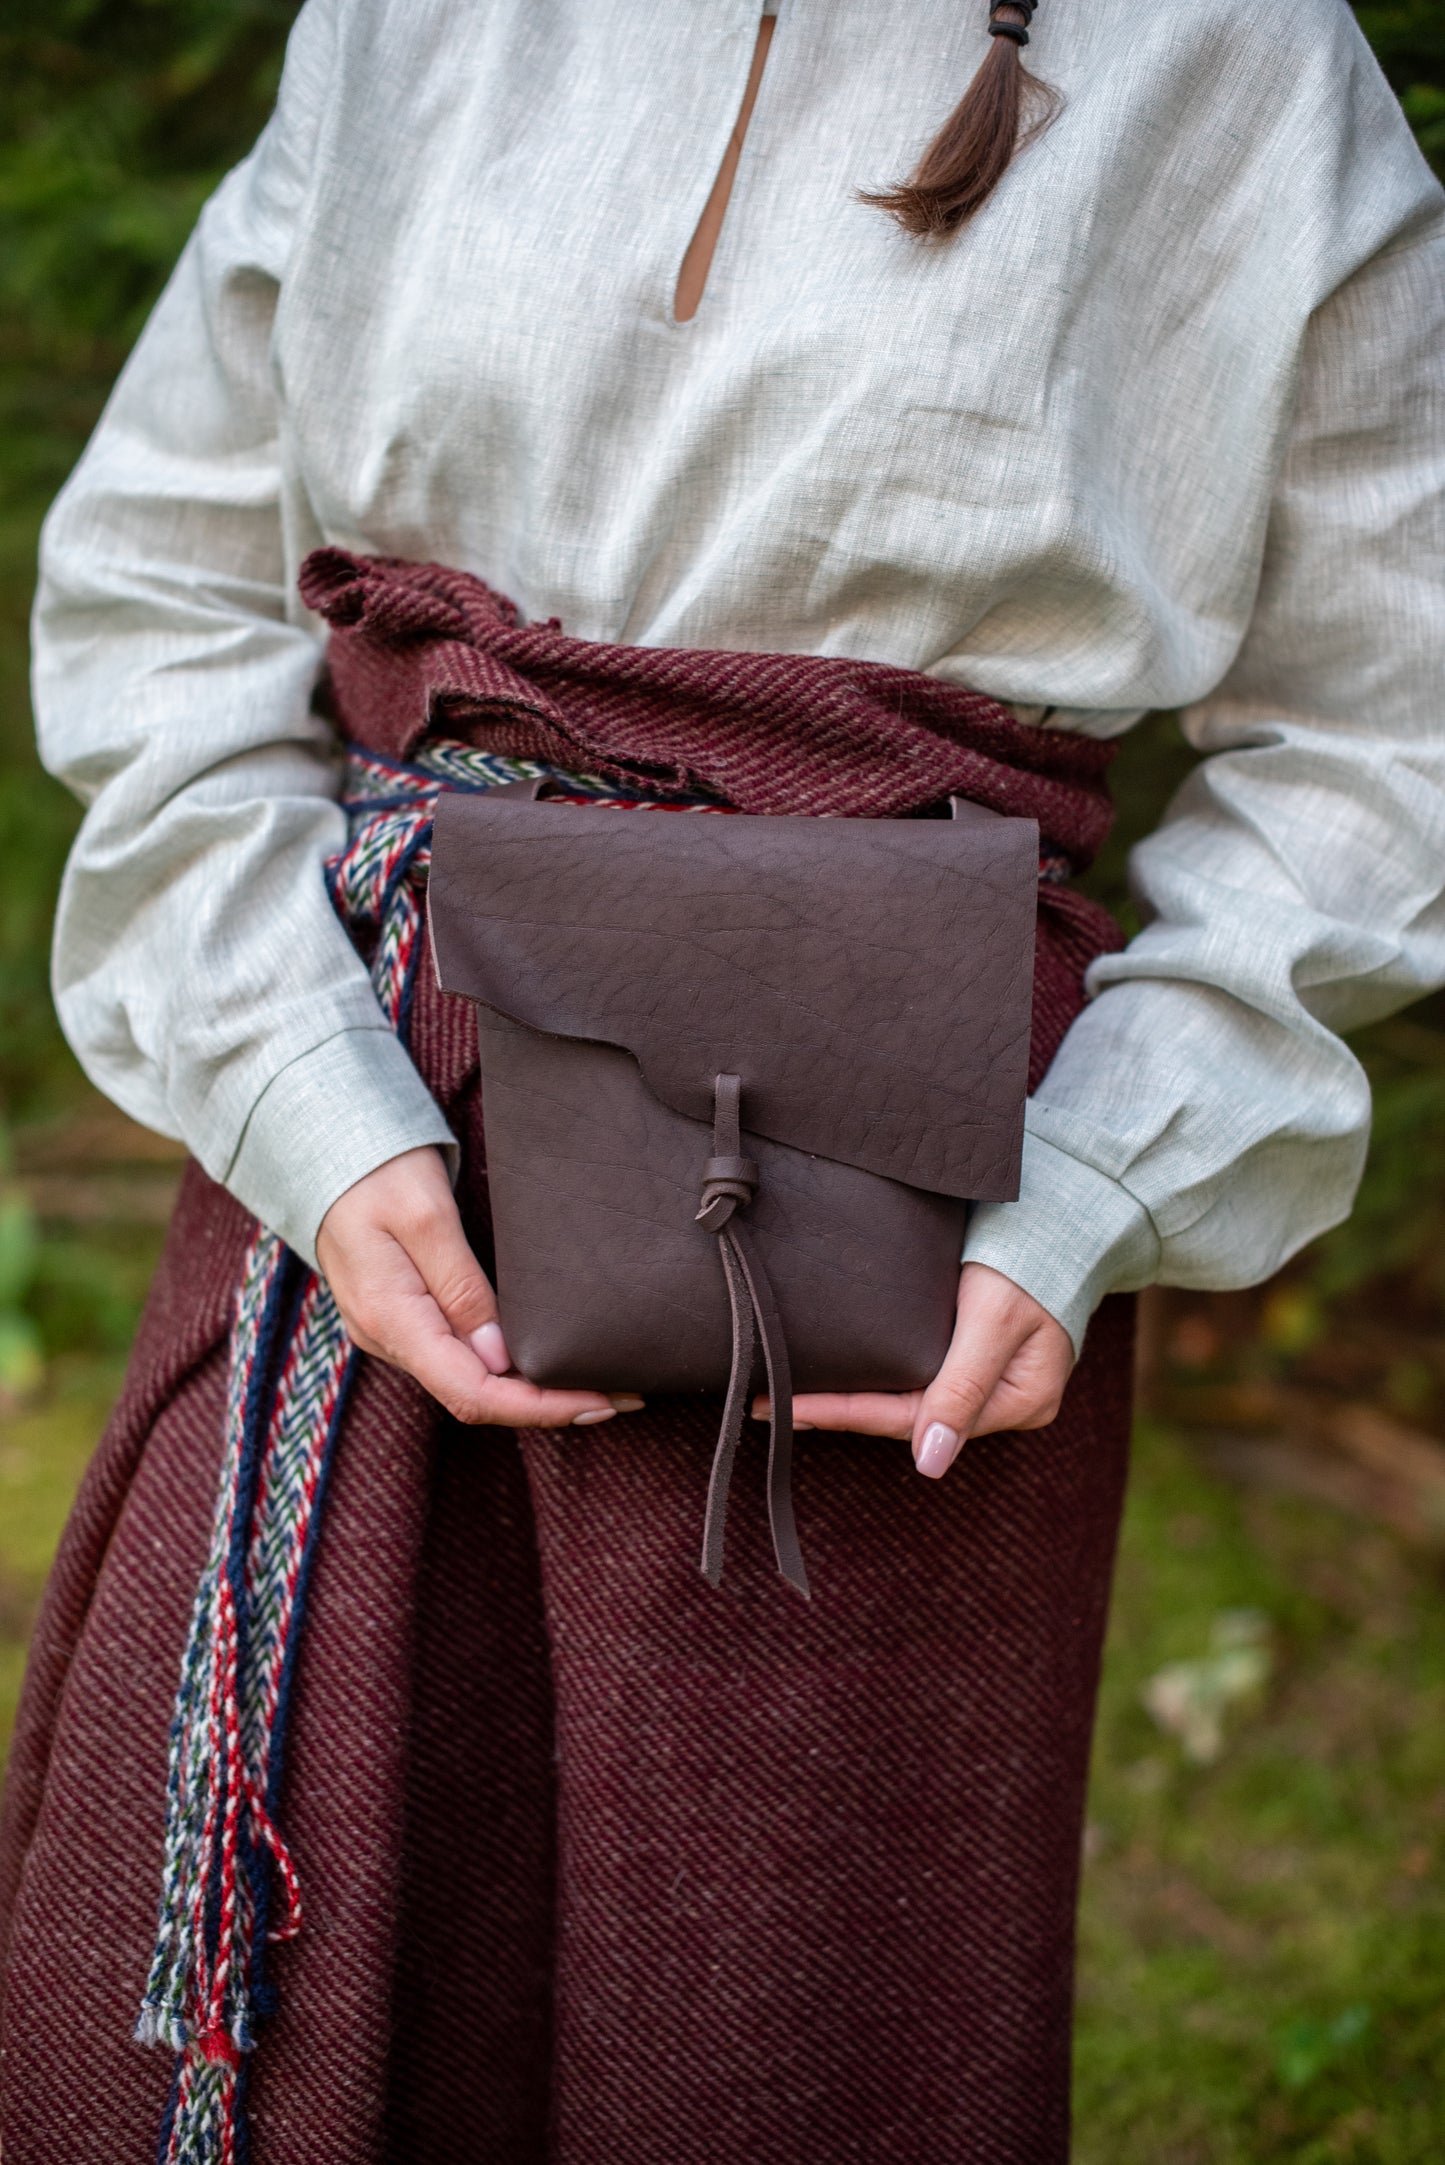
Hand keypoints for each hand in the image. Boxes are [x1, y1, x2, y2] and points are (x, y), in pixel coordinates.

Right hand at [316, 1145, 643, 1427]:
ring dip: (534, 1391)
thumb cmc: (377, 1170)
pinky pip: (460, 1359)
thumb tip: (502, 1358)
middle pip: (477, 1397)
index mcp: (391, 1320)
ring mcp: (394, 1333)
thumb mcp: (427, 1216)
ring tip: (599, 1383)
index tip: (601, 1402)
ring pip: (471, 1383)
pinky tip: (547, 1361)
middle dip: (550, 1404)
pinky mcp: (405, 1318)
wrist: (323, 1148)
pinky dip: (509, 1369)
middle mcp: (389, 1340)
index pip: (473, 1393)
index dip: (541, 1408)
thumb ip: (463, 1288)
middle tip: (624, 1395)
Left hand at [752, 1261, 1072, 1478]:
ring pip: (910, 1398)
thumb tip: (931, 1464)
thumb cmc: (1033, 1259)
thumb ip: (962, 1387)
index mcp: (1018, 1402)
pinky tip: (842, 1371)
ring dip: (854, 1397)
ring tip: (791, 1393)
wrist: (1068, 1210)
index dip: (846, 1414)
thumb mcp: (994, 1319)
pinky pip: (920, 1373)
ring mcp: (994, 1376)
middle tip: (768, 1402)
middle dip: (841, 1410)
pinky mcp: (980, 1350)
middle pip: (907, 1415)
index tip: (787, 1409)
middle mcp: (1004, 1400)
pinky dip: (879, 1374)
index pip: (912, 1419)